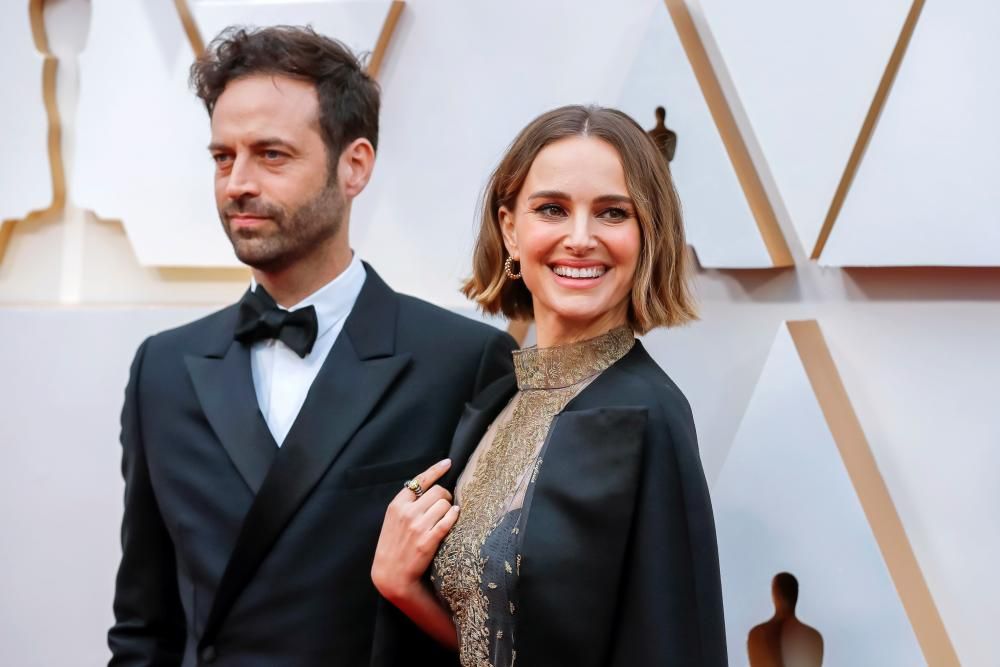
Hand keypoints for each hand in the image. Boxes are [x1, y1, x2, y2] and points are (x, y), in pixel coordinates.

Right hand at [371, 459, 459, 603]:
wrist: (391, 575)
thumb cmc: (393, 546)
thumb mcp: (393, 521)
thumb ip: (407, 504)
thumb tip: (428, 488)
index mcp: (397, 505)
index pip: (419, 480)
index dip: (436, 470)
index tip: (447, 463)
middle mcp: (407, 512)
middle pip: (438, 491)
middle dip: (445, 496)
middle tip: (446, 504)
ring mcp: (417, 526)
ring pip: (445, 504)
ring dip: (450, 508)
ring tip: (447, 516)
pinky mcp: (428, 540)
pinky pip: (448, 520)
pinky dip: (454, 515)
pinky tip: (455, 515)